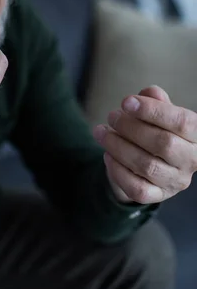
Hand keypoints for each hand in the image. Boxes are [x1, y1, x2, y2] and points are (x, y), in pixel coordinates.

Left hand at [93, 86, 196, 204]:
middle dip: (131, 127)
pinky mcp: (158, 195)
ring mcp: (176, 181)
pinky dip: (118, 170)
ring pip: (147, 166)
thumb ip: (155, 100)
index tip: (126, 102)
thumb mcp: (157, 111)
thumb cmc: (155, 128)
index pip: (182, 122)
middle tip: (111, 116)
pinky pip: (137, 188)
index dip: (152, 110)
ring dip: (118, 146)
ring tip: (101, 132)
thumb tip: (150, 92)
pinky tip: (107, 155)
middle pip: (163, 144)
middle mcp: (191, 160)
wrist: (150, 159)